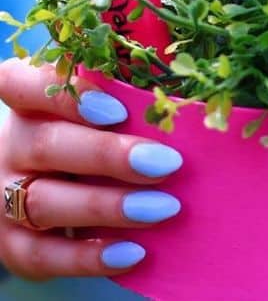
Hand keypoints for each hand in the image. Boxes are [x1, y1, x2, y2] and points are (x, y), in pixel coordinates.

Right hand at [0, 58, 182, 280]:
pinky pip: (41, 255)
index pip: (25, 85)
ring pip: (44, 201)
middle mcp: (10, 145)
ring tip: (163, 208)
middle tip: (166, 163)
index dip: (70, 97)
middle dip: (110, 156)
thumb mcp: (102, 109)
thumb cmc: (93, 133)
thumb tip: (176, 102)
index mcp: (28, 103)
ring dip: (108, 206)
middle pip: (48, 145)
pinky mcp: (12, 243)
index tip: (120, 111)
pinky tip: (133, 252)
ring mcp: (3, 196)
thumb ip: (126, 99)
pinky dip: (88, 257)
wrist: (60, 181)